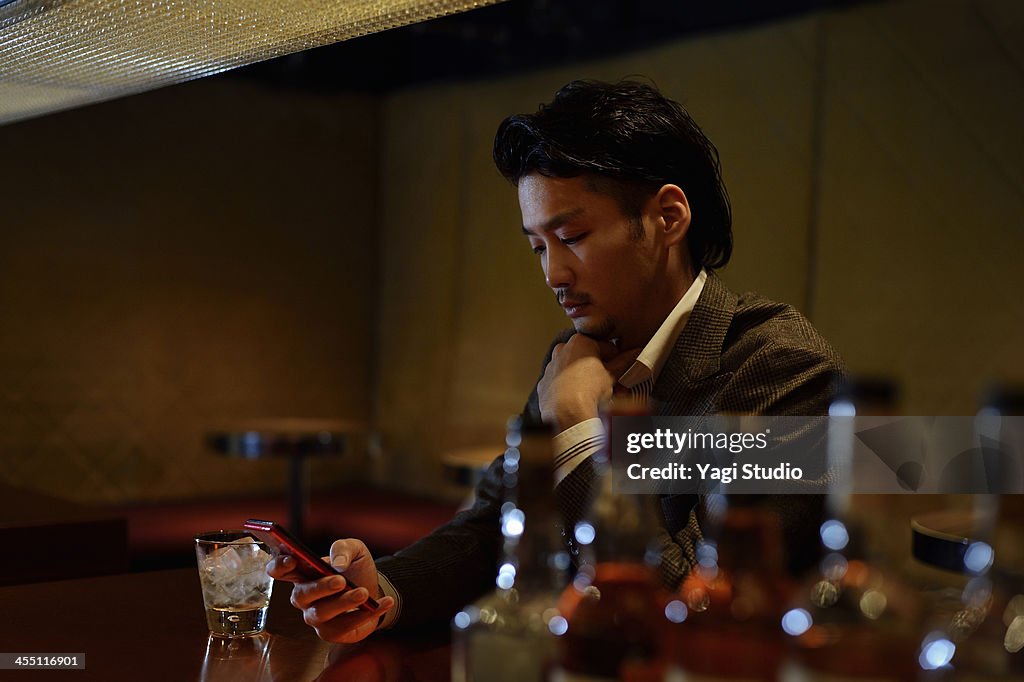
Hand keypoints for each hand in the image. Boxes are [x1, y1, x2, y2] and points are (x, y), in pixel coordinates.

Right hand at [267, 538, 394, 643]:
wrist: (375, 589)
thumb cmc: (356, 569)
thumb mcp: (354, 549)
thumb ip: (344, 548)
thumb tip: (338, 563)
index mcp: (303, 573)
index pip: (279, 570)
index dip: (279, 565)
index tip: (293, 559)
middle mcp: (305, 597)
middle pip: (301, 595)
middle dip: (320, 587)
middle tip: (341, 580)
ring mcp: (316, 616)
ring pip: (321, 613)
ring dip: (343, 603)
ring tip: (364, 593)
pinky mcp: (332, 632)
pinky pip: (345, 627)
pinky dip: (366, 615)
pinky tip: (383, 603)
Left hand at [538, 335, 642, 430]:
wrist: (565, 413)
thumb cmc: (588, 390)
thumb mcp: (612, 375)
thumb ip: (624, 362)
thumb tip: (634, 354)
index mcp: (580, 342)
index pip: (606, 346)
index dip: (617, 358)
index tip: (621, 368)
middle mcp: (562, 350)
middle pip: (586, 356)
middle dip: (598, 366)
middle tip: (608, 380)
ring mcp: (551, 366)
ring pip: (572, 368)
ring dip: (582, 376)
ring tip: (593, 391)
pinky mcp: (544, 383)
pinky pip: (560, 382)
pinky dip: (568, 387)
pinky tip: (577, 397)